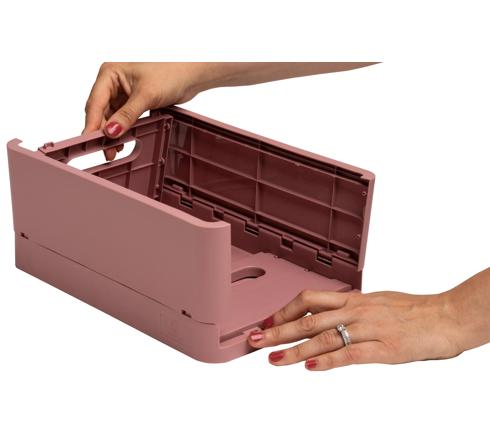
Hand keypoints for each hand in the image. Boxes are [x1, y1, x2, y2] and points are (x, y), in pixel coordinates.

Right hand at [83, 62, 207, 158]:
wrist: (192, 74)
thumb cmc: (171, 72)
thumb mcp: (146, 96)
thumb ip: (127, 115)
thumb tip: (111, 132)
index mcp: (110, 73)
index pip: (95, 103)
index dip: (92, 124)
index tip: (90, 142)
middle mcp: (113, 82)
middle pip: (101, 112)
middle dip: (103, 132)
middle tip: (105, 151)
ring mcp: (123, 92)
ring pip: (111, 117)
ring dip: (113, 133)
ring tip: (114, 150)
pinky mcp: (133, 101)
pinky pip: (122, 118)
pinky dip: (122, 130)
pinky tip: (123, 141)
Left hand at [248, 287, 476, 370]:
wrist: (446, 316)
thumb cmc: (412, 310)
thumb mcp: (375, 301)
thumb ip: (350, 309)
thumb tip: (329, 315)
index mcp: (353, 299)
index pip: (309, 299)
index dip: (284, 310)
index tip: (266, 321)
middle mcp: (355, 310)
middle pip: (308, 318)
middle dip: (277, 330)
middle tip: (254, 339)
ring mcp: (368, 329)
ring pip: (323, 336)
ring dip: (294, 348)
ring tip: (272, 358)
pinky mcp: (384, 349)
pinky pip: (350, 354)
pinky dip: (328, 361)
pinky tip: (310, 367)